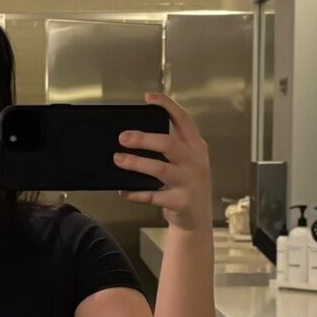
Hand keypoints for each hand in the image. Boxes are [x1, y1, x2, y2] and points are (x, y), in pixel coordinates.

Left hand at [114, 90, 212, 233]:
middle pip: (169, 143)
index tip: (149, 97)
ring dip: (136, 163)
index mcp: (196, 147)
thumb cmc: (187, 186)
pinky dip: (136, 193)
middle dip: (144, 138)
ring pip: (160, 169)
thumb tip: (137, 136)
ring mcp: (188, 182)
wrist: (197, 219)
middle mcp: (195, 162)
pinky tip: (123, 190)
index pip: (183, 119)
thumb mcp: (187, 162)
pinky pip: (153, 195)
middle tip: (123, 137)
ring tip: (118, 159)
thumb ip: (171, 148)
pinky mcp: (180, 201)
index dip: (166, 106)